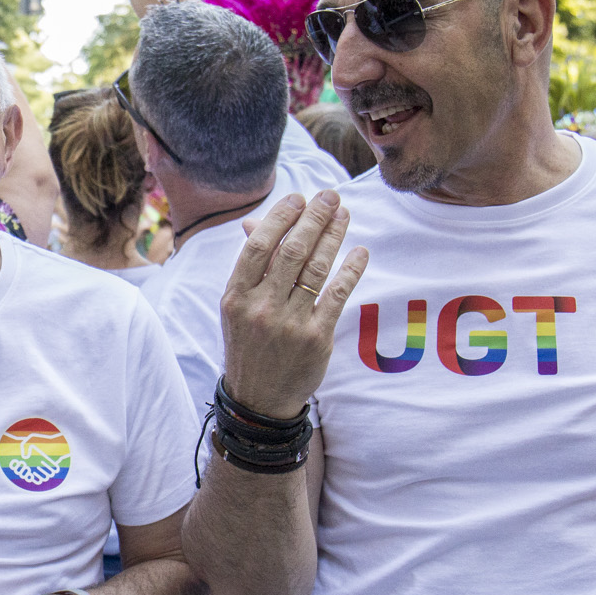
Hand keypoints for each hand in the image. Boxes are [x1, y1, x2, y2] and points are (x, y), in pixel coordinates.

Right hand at [219, 191, 367, 415]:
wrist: (259, 398)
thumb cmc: (249, 344)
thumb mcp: (238, 306)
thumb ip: (251, 266)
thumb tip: (259, 221)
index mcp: (236, 296)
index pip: (259, 245)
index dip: (280, 217)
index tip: (299, 198)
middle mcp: (260, 307)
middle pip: (291, 251)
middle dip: (314, 218)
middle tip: (330, 197)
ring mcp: (289, 324)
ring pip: (316, 268)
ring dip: (334, 236)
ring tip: (344, 215)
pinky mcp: (316, 338)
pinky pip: (338, 294)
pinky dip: (351, 269)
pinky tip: (359, 251)